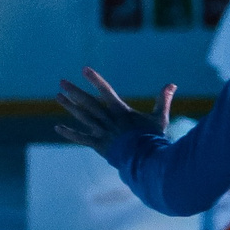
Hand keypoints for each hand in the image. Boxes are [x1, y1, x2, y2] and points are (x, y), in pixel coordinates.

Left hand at [53, 68, 174, 157]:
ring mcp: (102, 132)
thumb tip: (172, 84)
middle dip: (74, 91)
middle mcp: (108, 119)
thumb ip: (163, 100)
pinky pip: (81, 138)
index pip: (106, 91)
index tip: (84, 69)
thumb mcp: (159, 118)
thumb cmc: (153, 139)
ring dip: (69, 106)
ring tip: (58, 96)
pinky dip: (69, 133)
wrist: (146, 160)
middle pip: (88, 102)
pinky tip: (57, 128)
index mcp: (121, 111)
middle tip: (62, 81)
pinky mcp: (98, 145)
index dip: (95, 80)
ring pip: (82, 116)